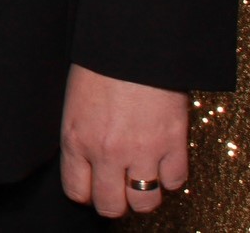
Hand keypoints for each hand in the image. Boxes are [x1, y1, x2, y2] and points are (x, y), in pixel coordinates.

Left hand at [59, 63, 189, 215]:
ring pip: (145, 202)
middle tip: (118, 191)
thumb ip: (80, 137)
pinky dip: (170, 177)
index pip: (77, 192)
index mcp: (75, 139)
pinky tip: (163, 163)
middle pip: (111, 206)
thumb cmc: (99, 66)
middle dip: (114, 203)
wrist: (132, 44)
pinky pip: (174, 182)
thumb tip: (87, 165)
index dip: (86, 193)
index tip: (93, 187)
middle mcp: (106, 151)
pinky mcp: (172, 143)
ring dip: (144, 195)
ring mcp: (141, 150)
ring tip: (142, 179)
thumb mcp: (74, 103)